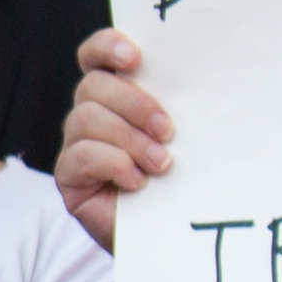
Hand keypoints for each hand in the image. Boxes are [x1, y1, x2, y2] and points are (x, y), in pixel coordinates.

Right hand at [53, 28, 170, 251]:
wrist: (173, 234)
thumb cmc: (184, 180)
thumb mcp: (188, 137)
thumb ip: (184, 106)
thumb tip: (211, 77)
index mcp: (118, 95)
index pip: (96, 56)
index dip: (107, 47)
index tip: (134, 58)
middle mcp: (92, 114)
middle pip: (93, 85)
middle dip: (133, 103)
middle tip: (168, 130)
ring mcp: (77, 145)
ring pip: (86, 118)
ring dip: (129, 139)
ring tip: (161, 163)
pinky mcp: (69, 177)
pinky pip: (80, 156)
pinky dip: (113, 164)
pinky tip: (137, 181)